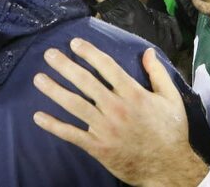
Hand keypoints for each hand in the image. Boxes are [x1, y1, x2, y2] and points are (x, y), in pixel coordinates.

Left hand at [33, 39, 208, 186]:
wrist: (168, 167)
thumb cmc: (171, 131)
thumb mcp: (171, 98)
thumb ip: (158, 73)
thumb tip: (147, 52)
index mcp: (134, 94)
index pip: (107, 67)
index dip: (89, 53)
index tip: (75, 43)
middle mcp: (116, 108)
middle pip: (85, 82)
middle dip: (65, 66)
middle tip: (49, 54)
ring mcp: (105, 128)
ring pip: (74, 105)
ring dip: (54, 90)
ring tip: (38, 78)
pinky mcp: (98, 147)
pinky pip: (72, 134)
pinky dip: (54, 126)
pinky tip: (38, 116)